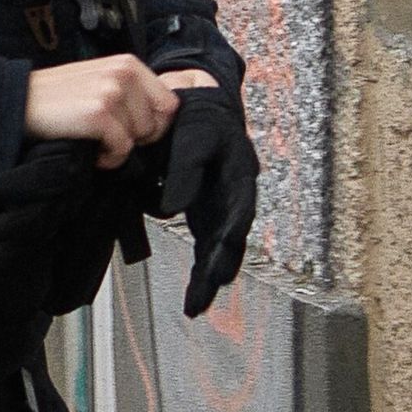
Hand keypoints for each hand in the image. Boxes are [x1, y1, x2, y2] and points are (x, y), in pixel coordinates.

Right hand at [22, 54, 183, 166]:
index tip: (131, 130)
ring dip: (119, 147)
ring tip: (95, 139)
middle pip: (157, 123)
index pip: (170, 103)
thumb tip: (162, 118)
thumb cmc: (60, 97)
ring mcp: (112, 92)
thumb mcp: (101, 80)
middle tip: (108, 136)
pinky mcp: (98, 113)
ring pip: (139, 137)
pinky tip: (91, 149)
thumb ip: (132, 92)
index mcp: (128, 63)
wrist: (21, 103)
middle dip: (136, 137)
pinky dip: (108, 158)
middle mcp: (124, 73)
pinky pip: (122, 149)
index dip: (155, 124)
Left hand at [152, 79, 257, 315]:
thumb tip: (171, 209)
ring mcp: (223, 208)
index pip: (238, 215)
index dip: (228, 241)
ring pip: (219, 248)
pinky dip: (202, 267)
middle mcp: (236, 198)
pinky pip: (207, 244)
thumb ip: (184, 171)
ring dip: (208, 277)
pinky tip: (196, 289)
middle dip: (217, 271)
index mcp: (240, 178)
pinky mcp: (209, 212)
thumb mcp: (194, 138)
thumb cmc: (201, 119)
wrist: (200, 105)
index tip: (218, 266)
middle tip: (203, 299)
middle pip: (231, 241)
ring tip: (195, 305)